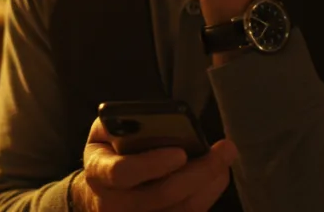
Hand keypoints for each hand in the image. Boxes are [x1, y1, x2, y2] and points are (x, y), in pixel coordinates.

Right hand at [73, 118, 238, 211]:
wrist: (100, 192)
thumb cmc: (109, 154)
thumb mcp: (104, 132)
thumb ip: (121, 123)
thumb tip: (154, 120)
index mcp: (98, 173)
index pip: (122, 173)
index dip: (152, 164)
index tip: (181, 152)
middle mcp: (113, 204)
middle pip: (161, 195)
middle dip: (198, 173)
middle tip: (224, 150)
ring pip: (180, 210)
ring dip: (209, 185)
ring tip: (225, 159)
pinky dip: (207, 196)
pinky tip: (217, 177)